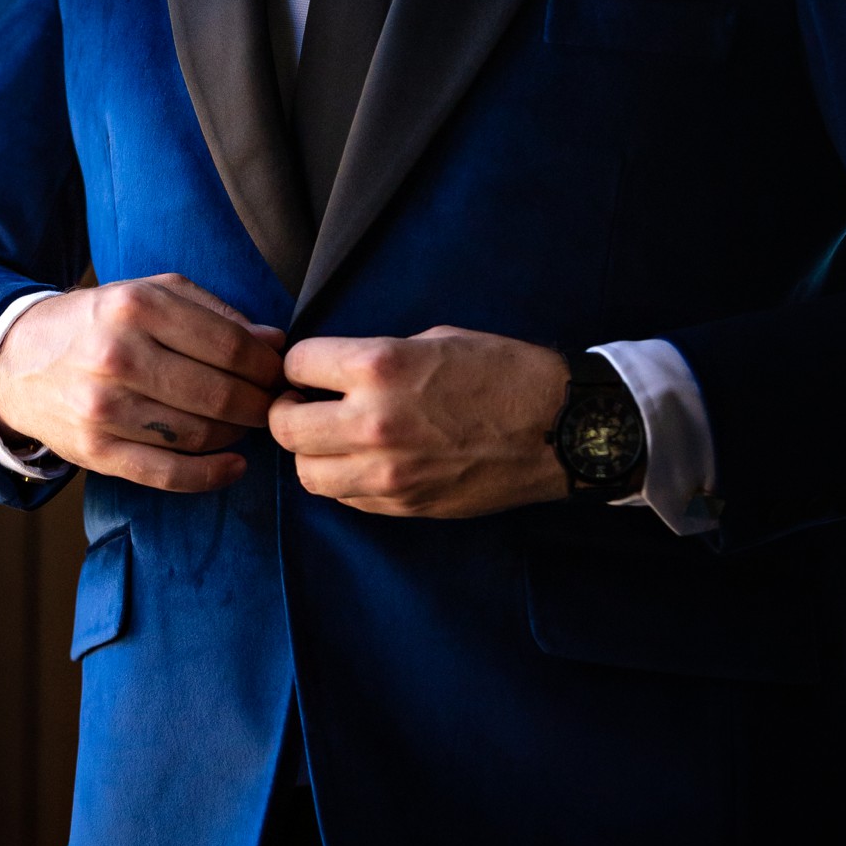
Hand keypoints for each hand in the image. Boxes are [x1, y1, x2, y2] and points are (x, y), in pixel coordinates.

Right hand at [0, 273, 284, 492]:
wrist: (18, 361)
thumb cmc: (98, 323)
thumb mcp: (149, 293)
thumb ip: (213, 312)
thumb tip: (274, 343)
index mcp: (136, 305)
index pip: (230, 345)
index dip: (267, 365)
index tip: (280, 372)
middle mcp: (118, 355)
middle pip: (220, 393)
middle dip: (259, 402)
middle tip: (273, 403)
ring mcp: (104, 408)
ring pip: (200, 434)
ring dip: (237, 434)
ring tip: (247, 424)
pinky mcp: (96, 451)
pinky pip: (168, 473)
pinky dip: (211, 475)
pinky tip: (235, 466)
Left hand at [269, 327, 569, 516]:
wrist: (560, 428)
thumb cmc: (503, 371)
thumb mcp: (433, 340)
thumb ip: (376, 358)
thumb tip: (335, 373)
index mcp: (379, 367)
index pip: (296, 365)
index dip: (300, 364)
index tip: (311, 368)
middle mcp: (373, 423)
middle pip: (284, 427)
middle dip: (288, 410)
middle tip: (306, 403)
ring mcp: (387, 473)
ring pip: (306, 473)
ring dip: (312, 452)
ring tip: (334, 437)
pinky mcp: (403, 506)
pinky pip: (345, 498)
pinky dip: (344, 480)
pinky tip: (365, 461)